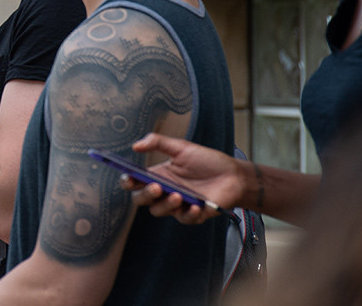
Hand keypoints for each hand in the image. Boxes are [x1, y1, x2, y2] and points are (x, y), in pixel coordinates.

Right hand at [123, 133, 245, 223]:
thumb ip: (158, 143)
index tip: (130, 178)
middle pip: (141, 199)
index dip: (128, 181)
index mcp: (158, 175)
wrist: (234, 175)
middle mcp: (163, 191)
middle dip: (144, 194)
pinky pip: (183, 219)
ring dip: (165, 205)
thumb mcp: (182, 147)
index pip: (134, 182)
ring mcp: (176, 204)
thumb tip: (135, 145)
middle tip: (156, 187)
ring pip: (158, 211)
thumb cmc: (207, 161)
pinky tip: (195, 206)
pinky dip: (188, 214)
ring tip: (178, 195)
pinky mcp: (192, 215)